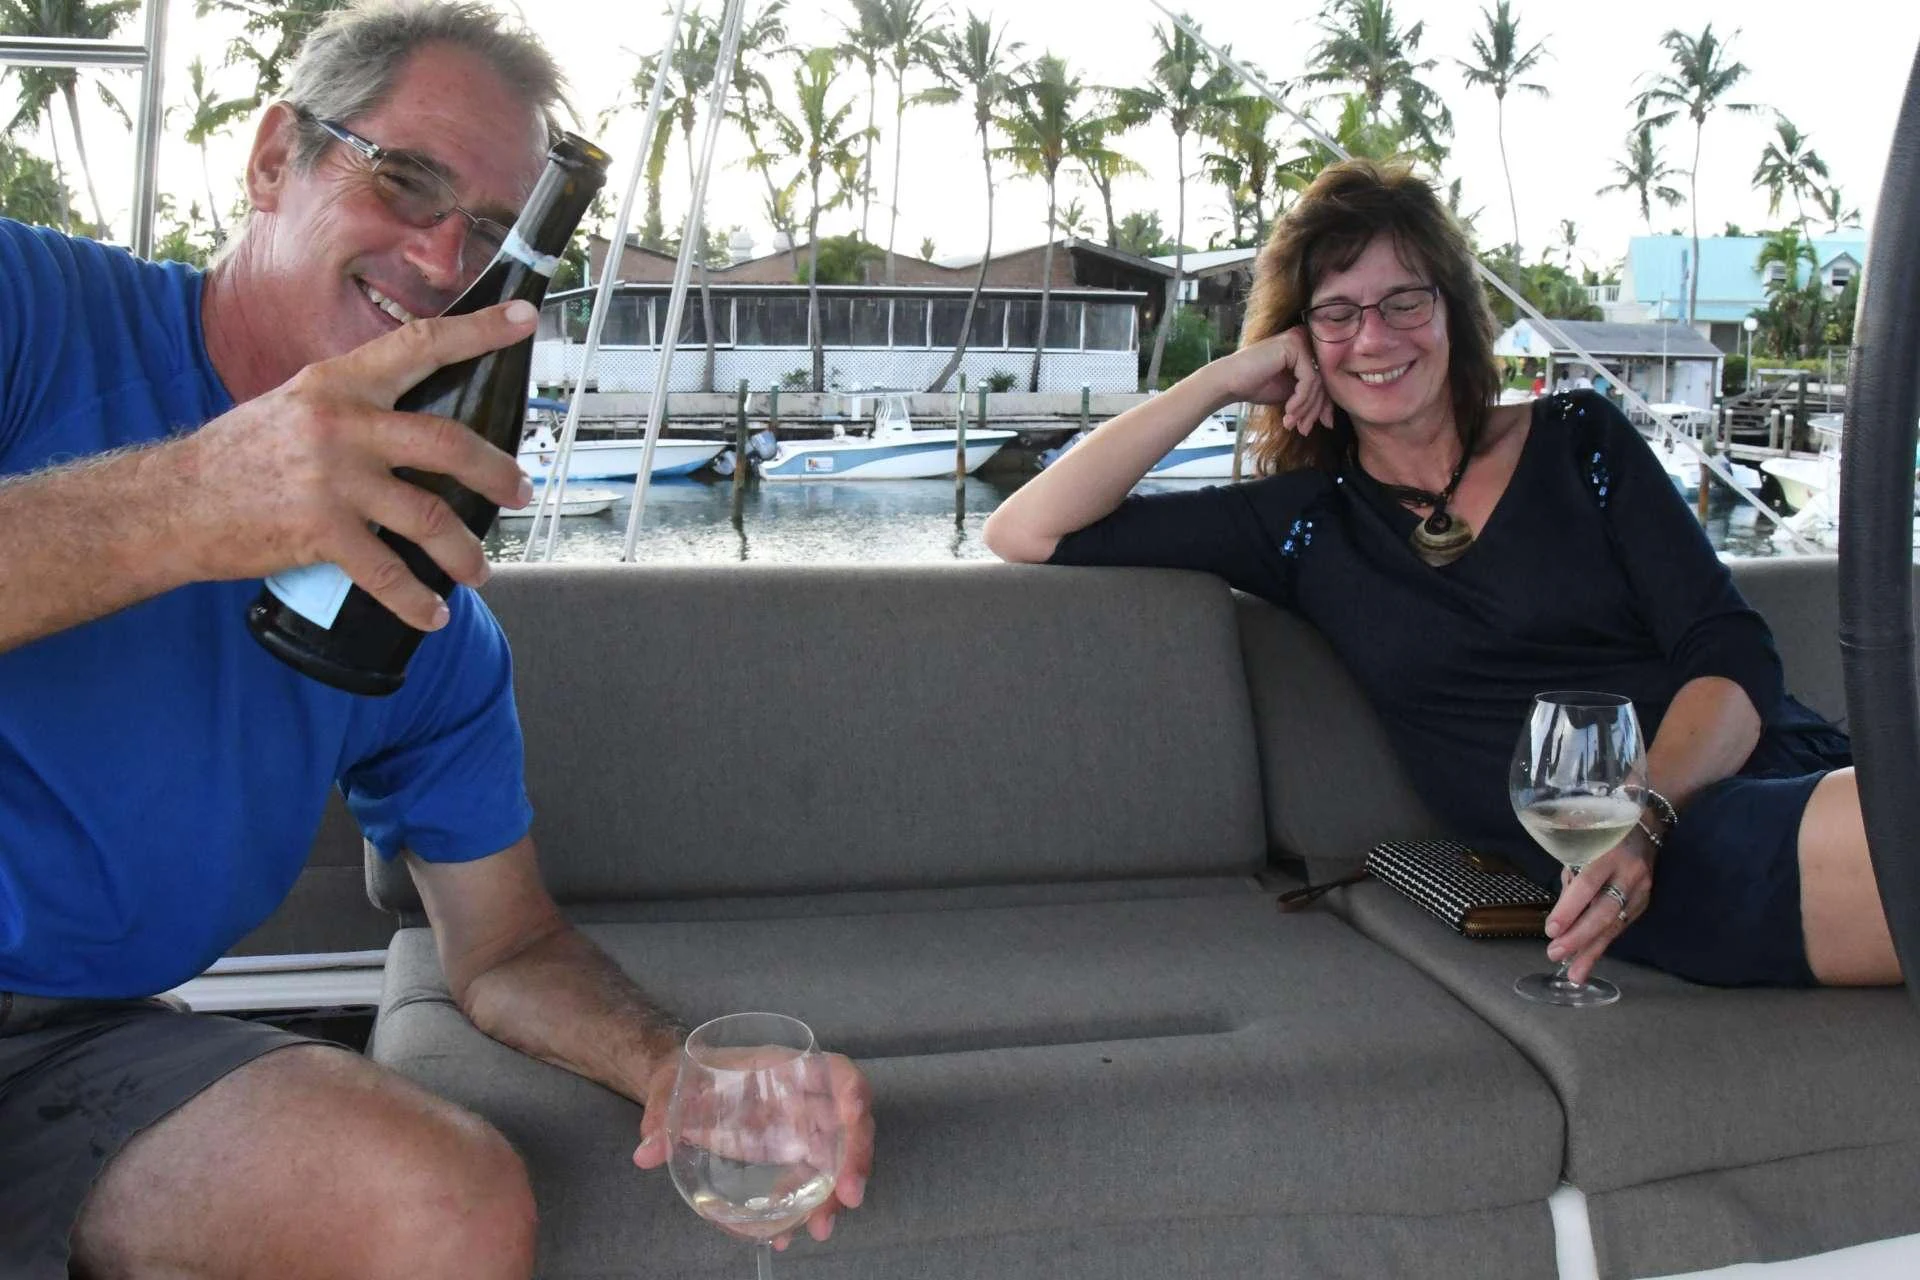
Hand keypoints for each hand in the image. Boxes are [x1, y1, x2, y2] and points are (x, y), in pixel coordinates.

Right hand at [168, 301, 538, 630]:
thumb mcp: (296, 406)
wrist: (172, 503)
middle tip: (520, 492)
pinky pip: (386, 572)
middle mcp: (341, 424)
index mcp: (338, 383)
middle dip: (495, 473)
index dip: (478, 332)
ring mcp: (332, 479)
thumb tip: (414, 424)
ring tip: (479, 568)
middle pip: (447, 443)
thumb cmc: (239, 456)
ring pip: (429, 516)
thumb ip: (353, 408)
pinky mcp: (319, 531)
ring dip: (463, 549)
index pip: (420, 346)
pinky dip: (416, 599)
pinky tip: (432, 613)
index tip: (524, 320)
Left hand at [633, 1051, 873, 1249]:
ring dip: (835, 1195)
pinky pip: (813, 1182)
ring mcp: (803, 1128)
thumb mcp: (670, 1086)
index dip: (851, 1088)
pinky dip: (806, 1208)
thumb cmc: (686, 1076)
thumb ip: (660, 1114)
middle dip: (855, 1158)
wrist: (683, 1091)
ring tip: (820, 1229)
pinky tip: (788, 1234)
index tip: (854, 1113)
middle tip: (848, 1197)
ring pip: (839, 1158)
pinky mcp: (794, 1155)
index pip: (834, 1070)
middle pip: (849, 1123)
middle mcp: (804, 1098)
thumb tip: (645, 1151)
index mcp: (785, 1068)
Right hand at [1214, 327, 1331, 435]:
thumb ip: (1309, 399)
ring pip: (1317, 382)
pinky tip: (1288, 411)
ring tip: (1291, 423)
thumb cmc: (1254, 386)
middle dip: (1314, 410)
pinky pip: (1308, 379)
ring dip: (1305, 408)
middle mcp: (1304, 340)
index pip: (1324, 379)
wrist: (1228, 382)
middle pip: (1323, 380)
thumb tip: (1329, 420)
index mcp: (1305, 349)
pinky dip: (1300, 399)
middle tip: (1304, 429)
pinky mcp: (1293, 345)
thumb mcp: (1290, 395)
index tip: (1315, 426)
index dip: (1322, 406)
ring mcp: (1299, 340)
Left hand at [1544, 829, 1657, 984]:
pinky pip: (1621, 926)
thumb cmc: (1602, 837)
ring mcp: (1641, 890)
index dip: (1569, 909)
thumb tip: (1557, 919)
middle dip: (1579, 937)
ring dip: (1592, 951)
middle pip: (1605, 911)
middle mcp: (1629, 874)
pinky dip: (1603, 944)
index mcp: (1609, 854)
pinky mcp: (1645, 903)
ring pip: (1615, 925)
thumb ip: (1571, 881)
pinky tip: (1589, 960)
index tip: (1551, 930)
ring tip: (1574, 973)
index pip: (1587, 885)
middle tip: (1555, 954)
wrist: (1647, 829)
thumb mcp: (1581, 847)